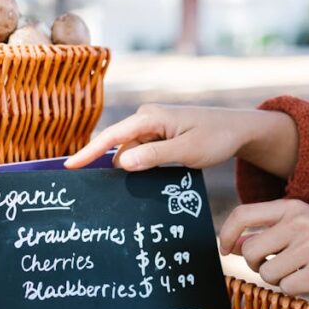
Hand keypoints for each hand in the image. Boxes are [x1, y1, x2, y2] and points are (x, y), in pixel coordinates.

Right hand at [65, 104, 298, 175]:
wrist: (238, 129)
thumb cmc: (215, 138)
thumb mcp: (187, 151)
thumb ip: (154, 156)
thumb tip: (121, 163)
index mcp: (150, 117)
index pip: (112, 136)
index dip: (89, 152)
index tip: (69, 166)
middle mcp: (146, 118)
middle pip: (117, 146)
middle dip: (105, 165)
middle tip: (90, 188)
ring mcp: (152, 127)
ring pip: (129, 152)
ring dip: (126, 170)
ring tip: (117, 190)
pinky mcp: (158, 136)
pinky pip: (140, 153)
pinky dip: (138, 167)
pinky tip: (137, 182)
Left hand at [221, 199, 308, 294]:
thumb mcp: (304, 225)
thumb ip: (268, 232)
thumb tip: (231, 244)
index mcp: (292, 207)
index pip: (243, 214)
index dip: (226, 234)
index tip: (225, 250)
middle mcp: (300, 223)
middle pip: (250, 250)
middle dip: (255, 265)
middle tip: (273, 267)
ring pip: (267, 273)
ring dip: (278, 279)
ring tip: (300, 272)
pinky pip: (287, 288)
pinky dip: (294, 290)